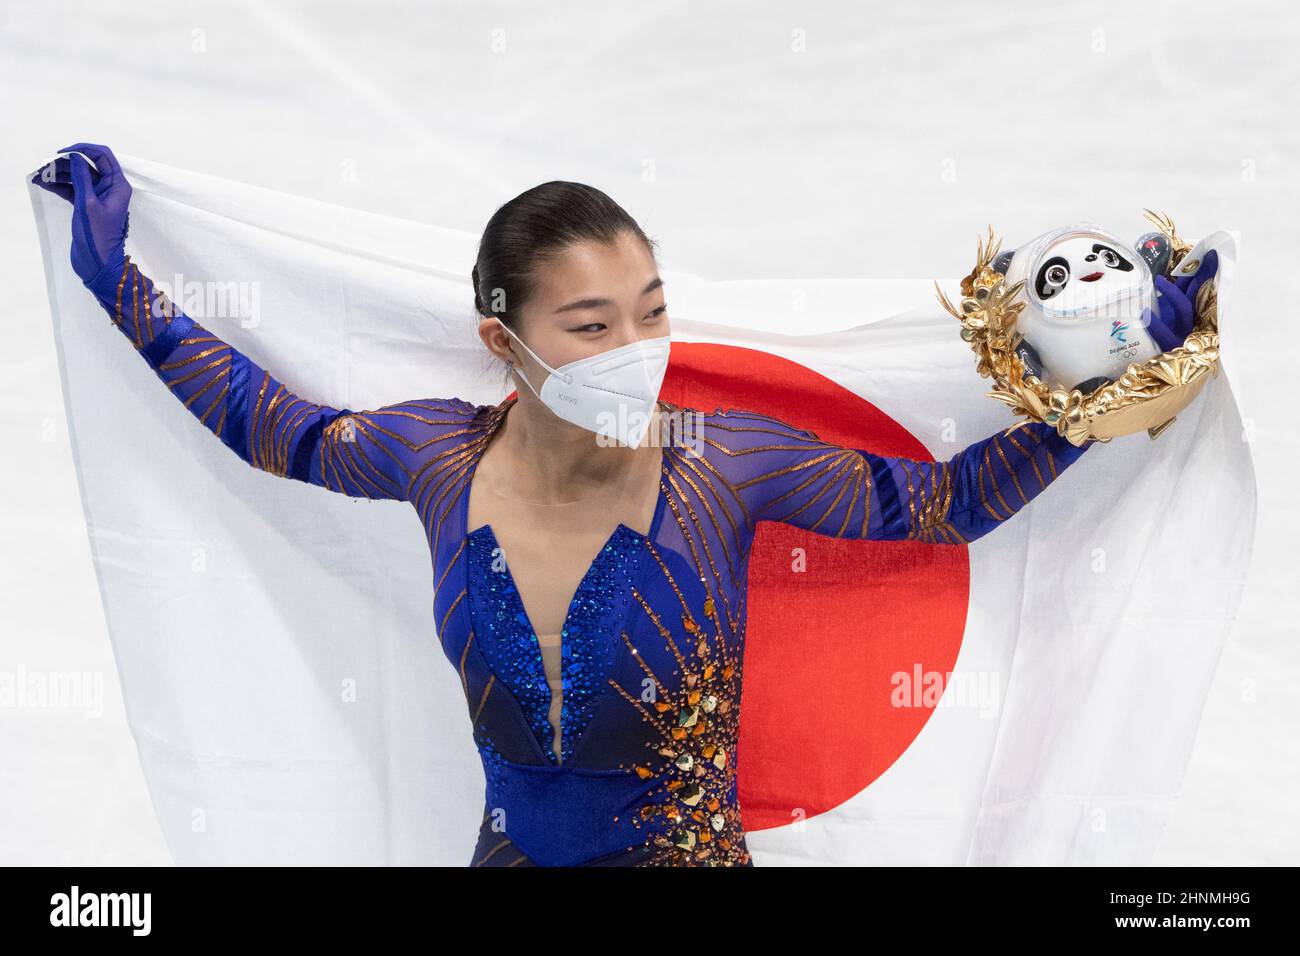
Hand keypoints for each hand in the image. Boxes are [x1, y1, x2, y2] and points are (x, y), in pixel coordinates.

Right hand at [31, 142, 131, 282]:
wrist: (98, 263)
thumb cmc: (97, 236)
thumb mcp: (87, 203)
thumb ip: (82, 178)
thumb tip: (76, 157)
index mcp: (117, 186)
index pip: (103, 156)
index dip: (84, 149)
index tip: (63, 152)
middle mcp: (110, 188)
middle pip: (88, 165)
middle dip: (66, 163)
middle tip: (45, 166)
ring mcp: (98, 197)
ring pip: (78, 177)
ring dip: (59, 174)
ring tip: (40, 175)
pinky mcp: (87, 205)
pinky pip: (72, 189)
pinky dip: (59, 185)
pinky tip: (43, 183)